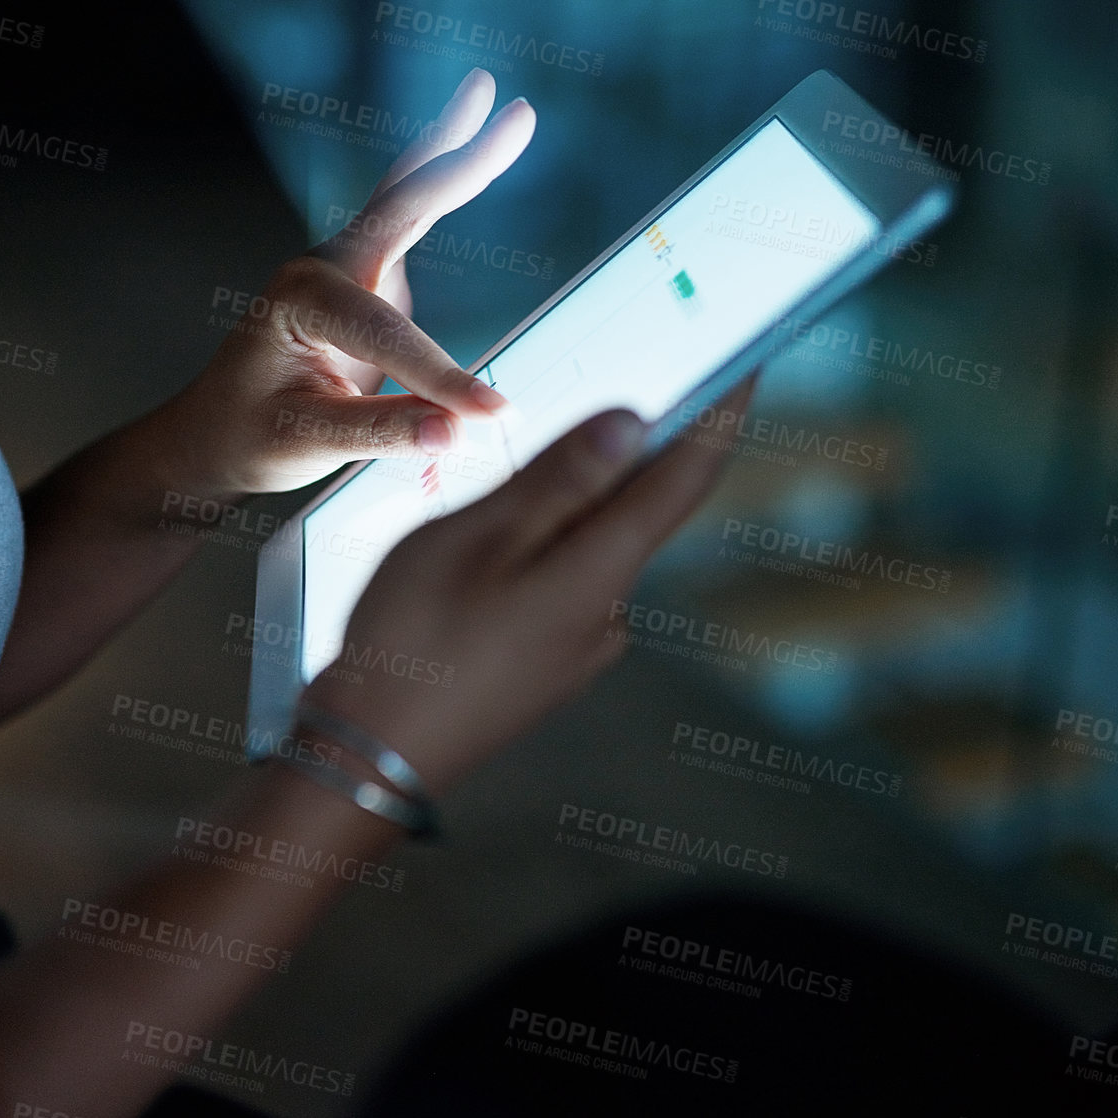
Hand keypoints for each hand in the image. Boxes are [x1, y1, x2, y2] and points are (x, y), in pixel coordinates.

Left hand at [158, 69, 535, 496]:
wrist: (213, 432)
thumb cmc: (248, 436)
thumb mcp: (307, 443)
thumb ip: (383, 434)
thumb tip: (456, 432)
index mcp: (299, 301)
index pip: (387, 335)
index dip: (443, 376)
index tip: (494, 414)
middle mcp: (321, 267)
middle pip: (404, 205)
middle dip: (465, 162)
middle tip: (522, 112)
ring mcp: (345, 267)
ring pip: (406, 196)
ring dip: (453, 148)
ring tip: (487, 89)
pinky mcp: (367, 281)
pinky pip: (408, 218)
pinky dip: (439, 179)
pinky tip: (465, 143)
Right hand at [301, 384, 754, 794]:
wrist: (369, 758)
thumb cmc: (412, 642)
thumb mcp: (477, 538)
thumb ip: (558, 480)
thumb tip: (633, 425)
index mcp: (599, 572)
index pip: (687, 476)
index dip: (722, 412)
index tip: (747, 358)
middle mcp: (607, 613)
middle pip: (643, 510)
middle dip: (640, 449)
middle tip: (627, 384)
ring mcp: (578, 648)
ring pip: (594, 548)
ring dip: (578, 500)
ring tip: (526, 465)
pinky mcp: (545, 668)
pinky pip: (564, 583)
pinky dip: (548, 544)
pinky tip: (494, 542)